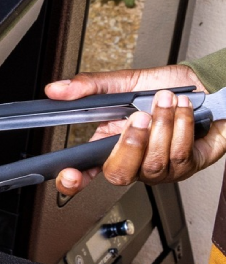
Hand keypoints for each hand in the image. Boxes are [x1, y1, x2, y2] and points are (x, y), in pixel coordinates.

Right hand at [44, 65, 225, 195]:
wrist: (206, 86)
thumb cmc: (165, 88)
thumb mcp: (124, 83)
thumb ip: (89, 87)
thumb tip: (57, 89)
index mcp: (109, 145)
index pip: (85, 172)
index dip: (73, 181)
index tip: (70, 174)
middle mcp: (133, 162)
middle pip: (118, 174)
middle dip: (130, 144)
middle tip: (139, 116)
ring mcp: (159, 169)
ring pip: (152, 164)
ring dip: (161, 127)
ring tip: (166, 101)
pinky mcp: (186, 166)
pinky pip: (178, 156)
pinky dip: (181, 126)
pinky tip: (183, 110)